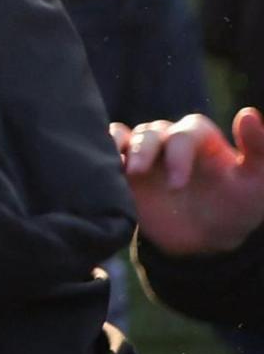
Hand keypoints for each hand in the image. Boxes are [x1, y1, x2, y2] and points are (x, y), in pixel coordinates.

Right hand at [118, 110, 263, 256]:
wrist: (204, 240)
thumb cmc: (236, 208)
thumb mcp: (258, 183)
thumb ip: (259, 149)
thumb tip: (247, 113)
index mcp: (202, 139)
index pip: (185, 131)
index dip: (178, 151)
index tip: (178, 183)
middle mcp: (171, 142)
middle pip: (152, 131)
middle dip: (144, 149)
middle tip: (138, 172)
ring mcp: (147, 155)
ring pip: (130, 137)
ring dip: (123, 149)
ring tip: (123, 171)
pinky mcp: (125, 171)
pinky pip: (109, 148)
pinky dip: (105, 149)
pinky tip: (106, 164)